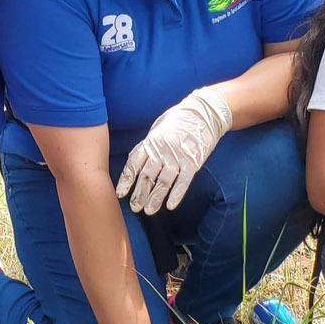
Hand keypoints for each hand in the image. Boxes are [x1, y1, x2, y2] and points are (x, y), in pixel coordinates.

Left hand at [116, 87, 231, 214]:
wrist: (203, 113)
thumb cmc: (179, 120)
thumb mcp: (158, 128)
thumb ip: (149, 145)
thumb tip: (140, 160)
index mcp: (150, 142)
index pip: (134, 164)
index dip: (126, 180)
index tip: (120, 193)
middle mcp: (161, 151)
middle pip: (147, 176)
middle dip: (139, 193)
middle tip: (134, 207)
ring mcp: (177, 157)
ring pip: (163, 182)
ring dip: (155, 198)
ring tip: (148, 210)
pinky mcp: (193, 162)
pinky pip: (183, 181)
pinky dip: (176, 194)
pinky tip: (170, 206)